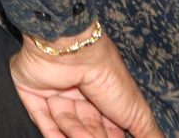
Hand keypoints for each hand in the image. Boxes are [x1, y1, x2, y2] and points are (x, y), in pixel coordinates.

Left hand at [10, 34, 161, 137]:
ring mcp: (54, 89)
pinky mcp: (31, 88)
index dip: (111, 137)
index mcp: (104, 93)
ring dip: (76, 133)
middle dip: (94, 135)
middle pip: (86, 125)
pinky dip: (51, 132)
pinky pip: (40, 115)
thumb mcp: (135, 110)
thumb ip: (147, 133)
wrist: (72, 50)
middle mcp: (79, 90)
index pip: (107, 125)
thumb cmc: (107, 76)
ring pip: (65, 122)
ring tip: (85, 137)